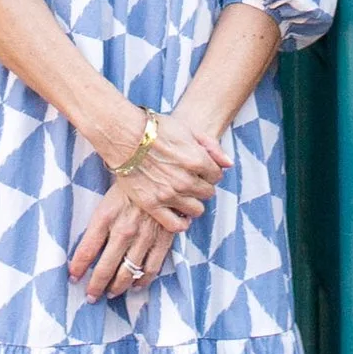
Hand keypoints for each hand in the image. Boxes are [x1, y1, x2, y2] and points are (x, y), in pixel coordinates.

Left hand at [71, 186, 179, 303]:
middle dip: (95, 286)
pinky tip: (135, 286)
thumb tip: (85, 249)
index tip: (73, 277)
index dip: (78, 268)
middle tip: (91, 296)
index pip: (86, 251)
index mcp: (105, 218)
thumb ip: (97, 224)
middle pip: (105, 268)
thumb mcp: (106, 199)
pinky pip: (151, 268)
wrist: (159, 169)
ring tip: (110, 294)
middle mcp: (123, 230)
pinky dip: (142, 281)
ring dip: (117, 287)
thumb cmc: (129, 183)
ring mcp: (144, 237)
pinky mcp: (162, 239)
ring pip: (128, 273)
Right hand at [108, 107, 226, 232]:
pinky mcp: (152, 205)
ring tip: (182, 194)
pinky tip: (180, 214)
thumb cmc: (155, 128)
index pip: (217, 176)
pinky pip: (175, 225)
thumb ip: (212, 147)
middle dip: (201, 186)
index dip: (209, 172)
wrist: (124, 134)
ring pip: (196, 210)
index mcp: (197, 160)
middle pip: (208, 193)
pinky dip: (181, 223)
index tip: (199, 169)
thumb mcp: (188, 129)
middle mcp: (186, 180)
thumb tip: (229, 164)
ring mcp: (169, 194)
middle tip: (189, 179)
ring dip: (193, 203)